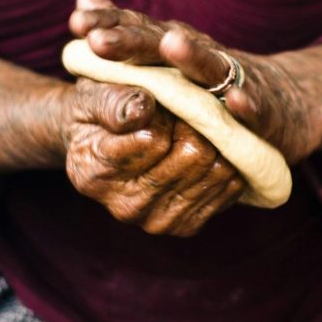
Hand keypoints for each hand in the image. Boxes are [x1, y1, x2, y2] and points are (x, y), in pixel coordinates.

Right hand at [61, 78, 246, 236]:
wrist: (98, 143)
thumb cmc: (96, 112)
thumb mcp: (92, 95)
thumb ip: (113, 102)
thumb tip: (141, 111)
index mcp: (94, 174)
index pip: (154, 139)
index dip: (164, 112)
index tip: (155, 101)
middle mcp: (124, 207)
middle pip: (193, 155)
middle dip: (194, 123)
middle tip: (180, 111)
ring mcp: (157, 221)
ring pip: (216, 170)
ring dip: (212, 140)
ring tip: (188, 127)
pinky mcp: (186, 226)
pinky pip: (228, 187)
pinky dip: (225, 160)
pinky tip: (202, 147)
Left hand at [69, 0, 321, 162]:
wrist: (289, 101)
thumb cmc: (215, 80)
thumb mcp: (168, 56)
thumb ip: (128, 30)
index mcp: (174, 48)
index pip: (138, 31)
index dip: (109, 25)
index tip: (75, 21)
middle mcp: (202, 56)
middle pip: (164, 44)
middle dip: (133, 41)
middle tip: (99, 41)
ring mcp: (236, 80)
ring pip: (212, 67)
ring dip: (193, 56)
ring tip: (171, 47)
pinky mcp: (265, 109)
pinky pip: (256, 106)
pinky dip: (248, 103)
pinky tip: (237, 102)